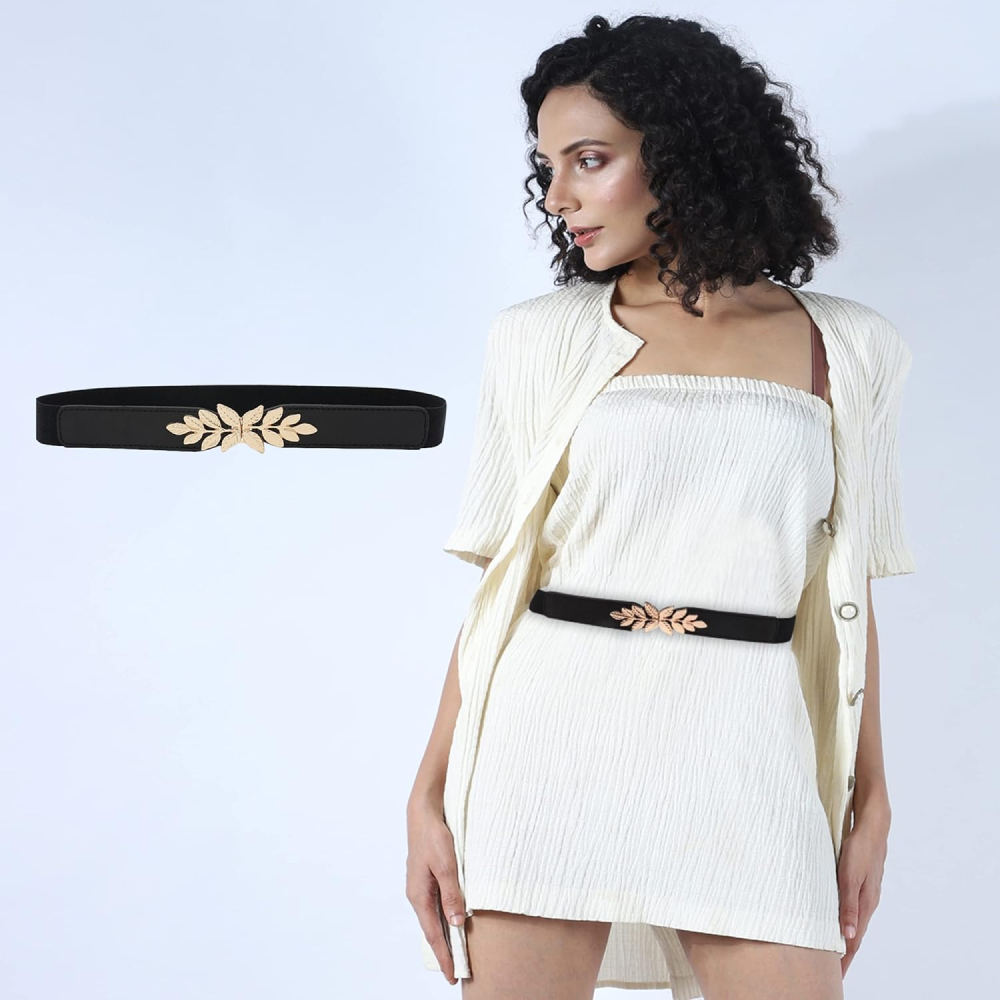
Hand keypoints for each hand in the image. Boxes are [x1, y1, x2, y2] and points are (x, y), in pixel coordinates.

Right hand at [406, 798, 468, 985]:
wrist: (423, 813)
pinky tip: (450, 922)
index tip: (451, 975)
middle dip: (443, 951)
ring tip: (454, 953)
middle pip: (432, 929)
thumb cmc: (434, 837)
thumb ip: (452, 894)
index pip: (433, 933)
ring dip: (444, 935)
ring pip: (433, 917)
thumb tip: (456, 923)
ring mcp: (420, 886)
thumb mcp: (447, 865)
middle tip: (455, 971)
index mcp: (419, 895)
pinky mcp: (425, 878)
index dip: (443, 955)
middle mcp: (417, 894)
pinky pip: (434, 905)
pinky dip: (443, 918)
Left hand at [836, 808, 888, 977]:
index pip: (853, 940)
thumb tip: (848, 936)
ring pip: (853, 924)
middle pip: (854, 936)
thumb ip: (848, 905)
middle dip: (844, 955)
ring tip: (834, 954)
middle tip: (833, 973)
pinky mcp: (862, 885)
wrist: (873, 827)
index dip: (844, 959)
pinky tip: (840, 924)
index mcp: (864, 904)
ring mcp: (866, 895)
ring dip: (844, 940)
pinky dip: (845, 923)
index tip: (836, 977)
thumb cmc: (859, 850)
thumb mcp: (849, 876)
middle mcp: (867, 903)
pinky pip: (853, 911)